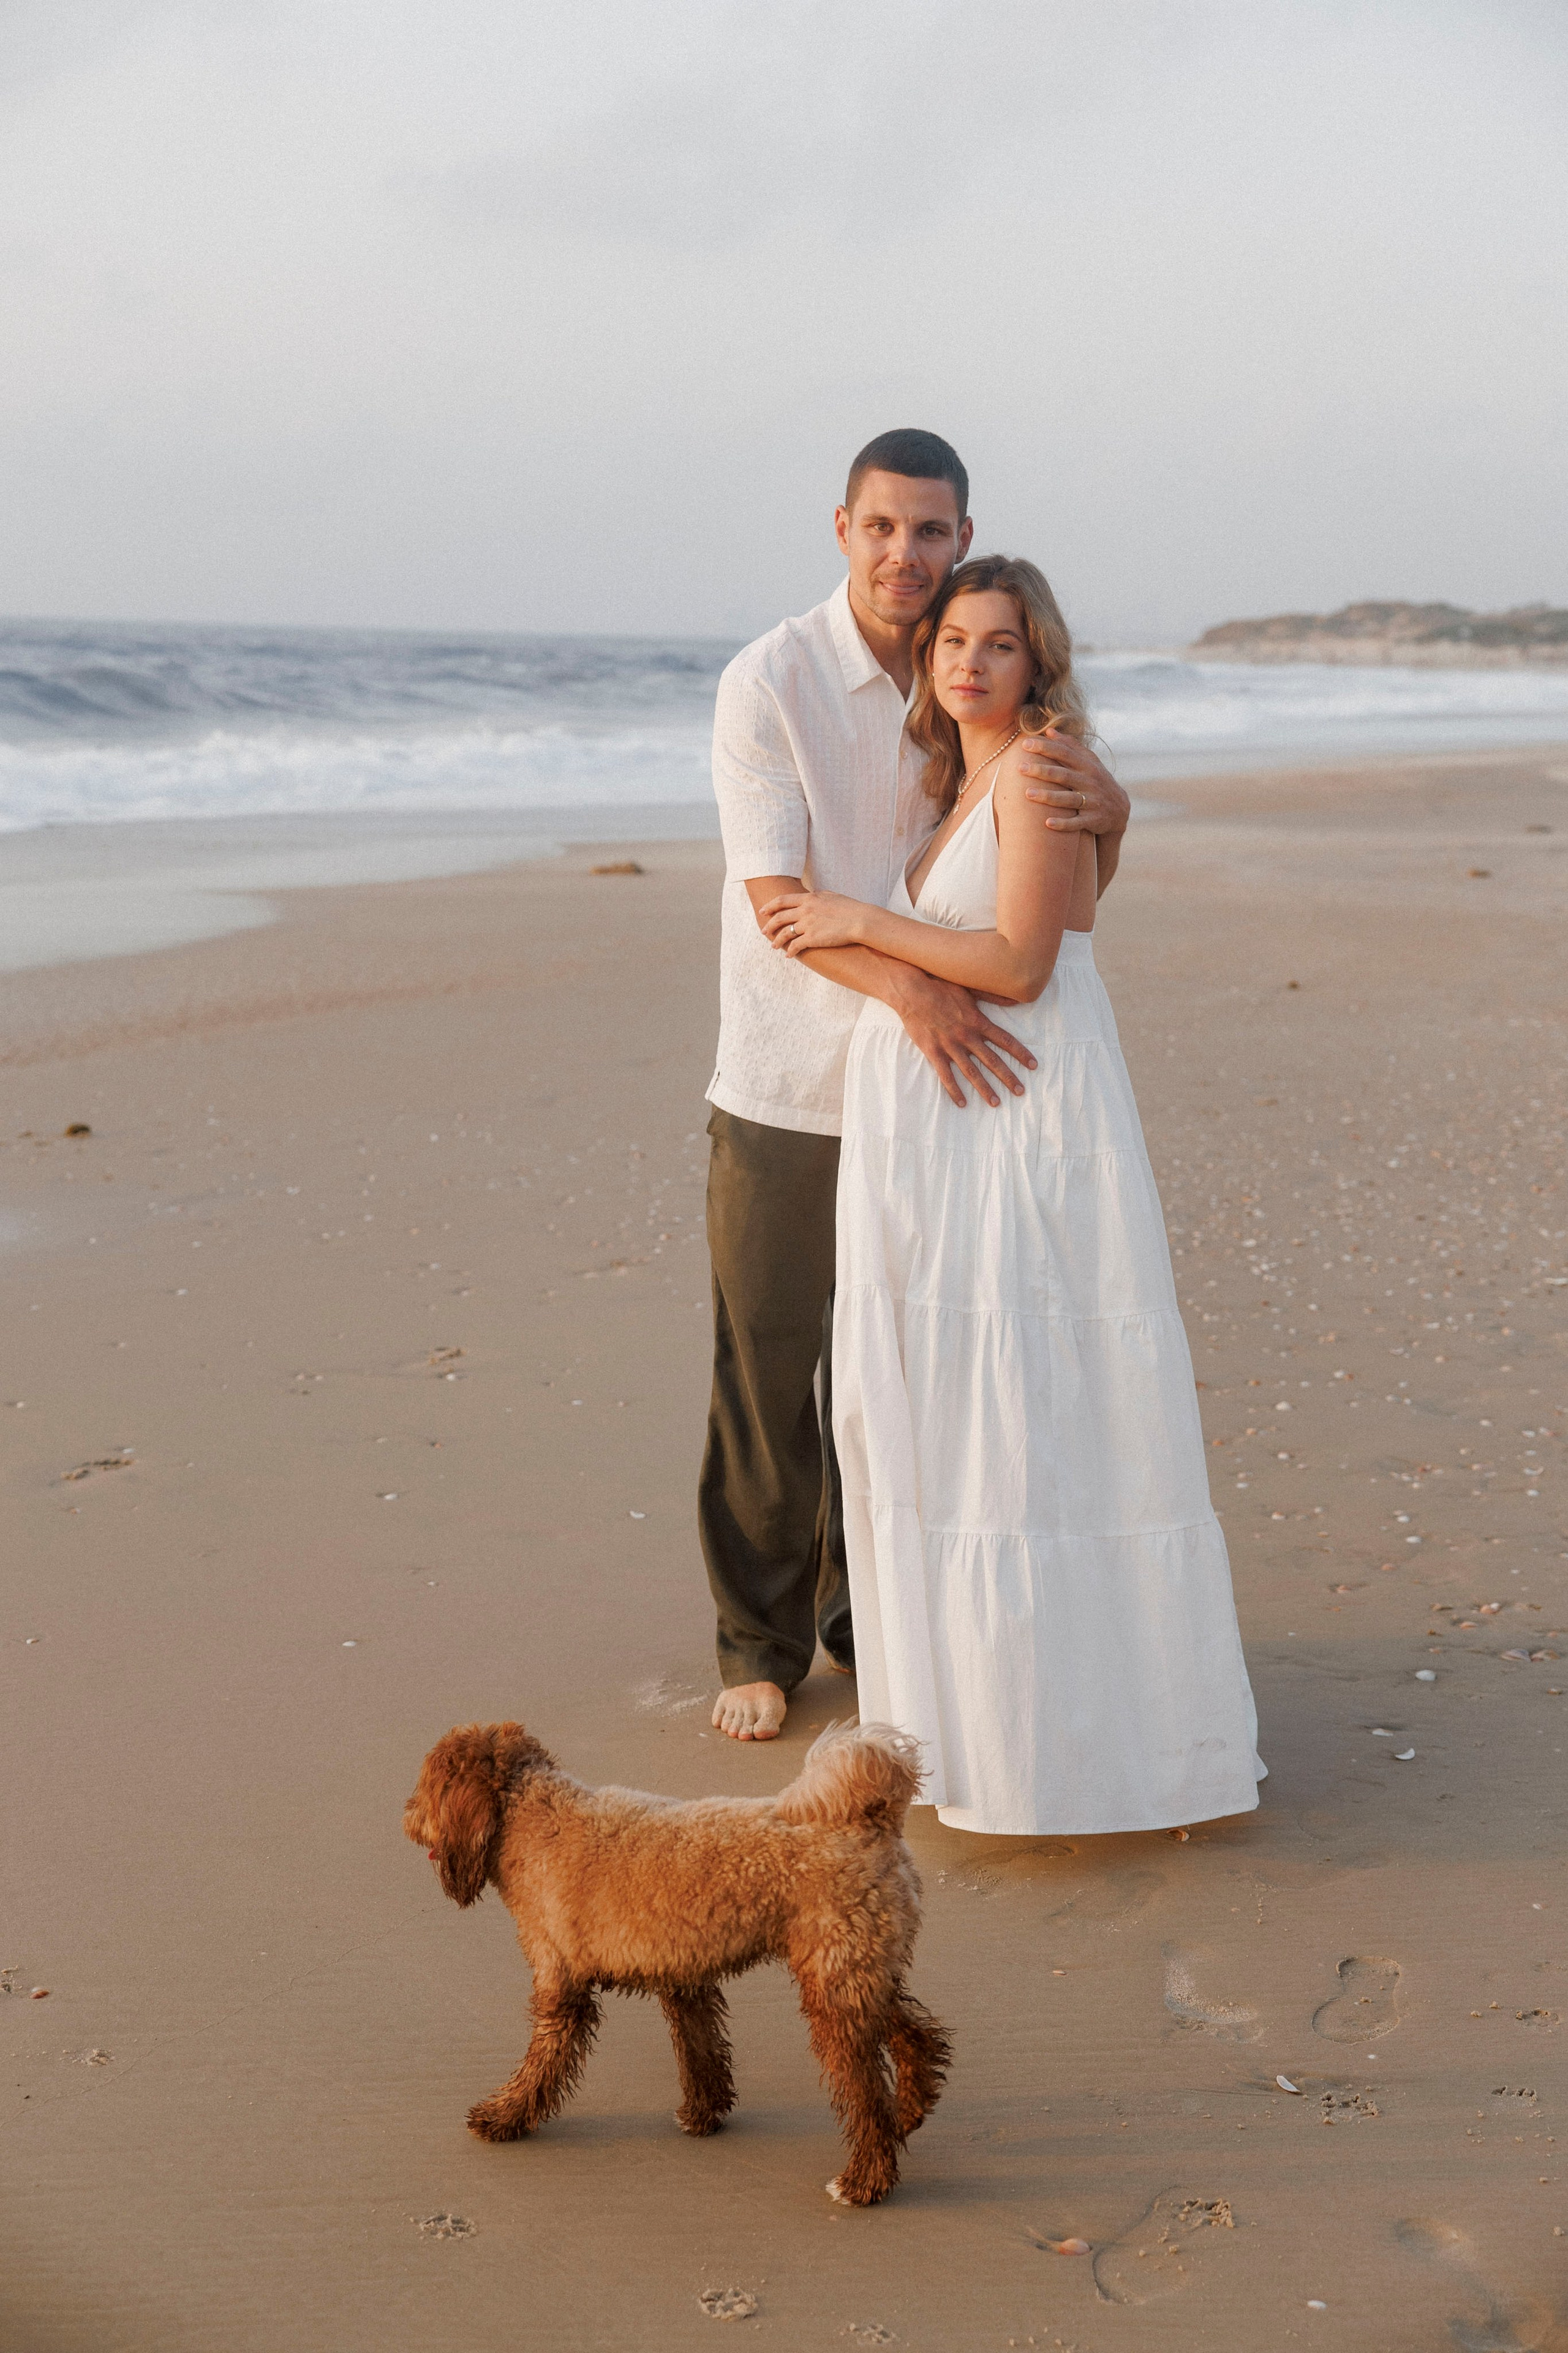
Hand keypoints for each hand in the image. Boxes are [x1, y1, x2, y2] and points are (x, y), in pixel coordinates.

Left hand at [758, 889, 865, 953]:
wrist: (860, 920)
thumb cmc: (849, 908)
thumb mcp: (830, 896)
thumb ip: (816, 897)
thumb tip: (809, 896)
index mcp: (808, 898)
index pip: (782, 900)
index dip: (770, 906)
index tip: (763, 911)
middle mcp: (804, 910)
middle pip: (779, 917)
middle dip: (769, 925)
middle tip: (763, 931)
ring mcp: (807, 925)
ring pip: (784, 933)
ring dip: (777, 941)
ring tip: (774, 946)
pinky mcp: (812, 938)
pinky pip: (795, 946)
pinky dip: (789, 951)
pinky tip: (788, 955)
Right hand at [885, 965, 1034, 1109]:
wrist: (912, 991)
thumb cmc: (941, 986)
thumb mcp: (970, 988)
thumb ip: (993, 995)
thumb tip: (1016, 997)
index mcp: (978, 1021)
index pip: (1005, 1040)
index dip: (1021, 1053)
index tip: (1034, 1065)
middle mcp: (968, 1036)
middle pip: (993, 1061)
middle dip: (1008, 1077)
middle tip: (1020, 1091)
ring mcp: (950, 1046)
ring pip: (972, 1072)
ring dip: (985, 1089)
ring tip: (996, 1103)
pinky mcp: (934, 1052)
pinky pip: (946, 1076)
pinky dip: (954, 1090)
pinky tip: (962, 1103)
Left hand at [1016, 730, 1129, 833]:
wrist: (1119, 810)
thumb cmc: (1097, 781)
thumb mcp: (1089, 762)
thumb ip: (1070, 746)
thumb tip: (1049, 730)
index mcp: (1087, 766)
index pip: (1064, 753)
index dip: (1045, 748)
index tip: (1024, 744)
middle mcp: (1090, 782)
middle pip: (1063, 775)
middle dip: (1041, 770)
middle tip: (1020, 767)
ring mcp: (1092, 802)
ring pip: (1068, 799)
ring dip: (1048, 797)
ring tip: (1027, 793)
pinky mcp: (1093, 820)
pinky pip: (1077, 823)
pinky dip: (1063, 824)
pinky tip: (1047, 823)